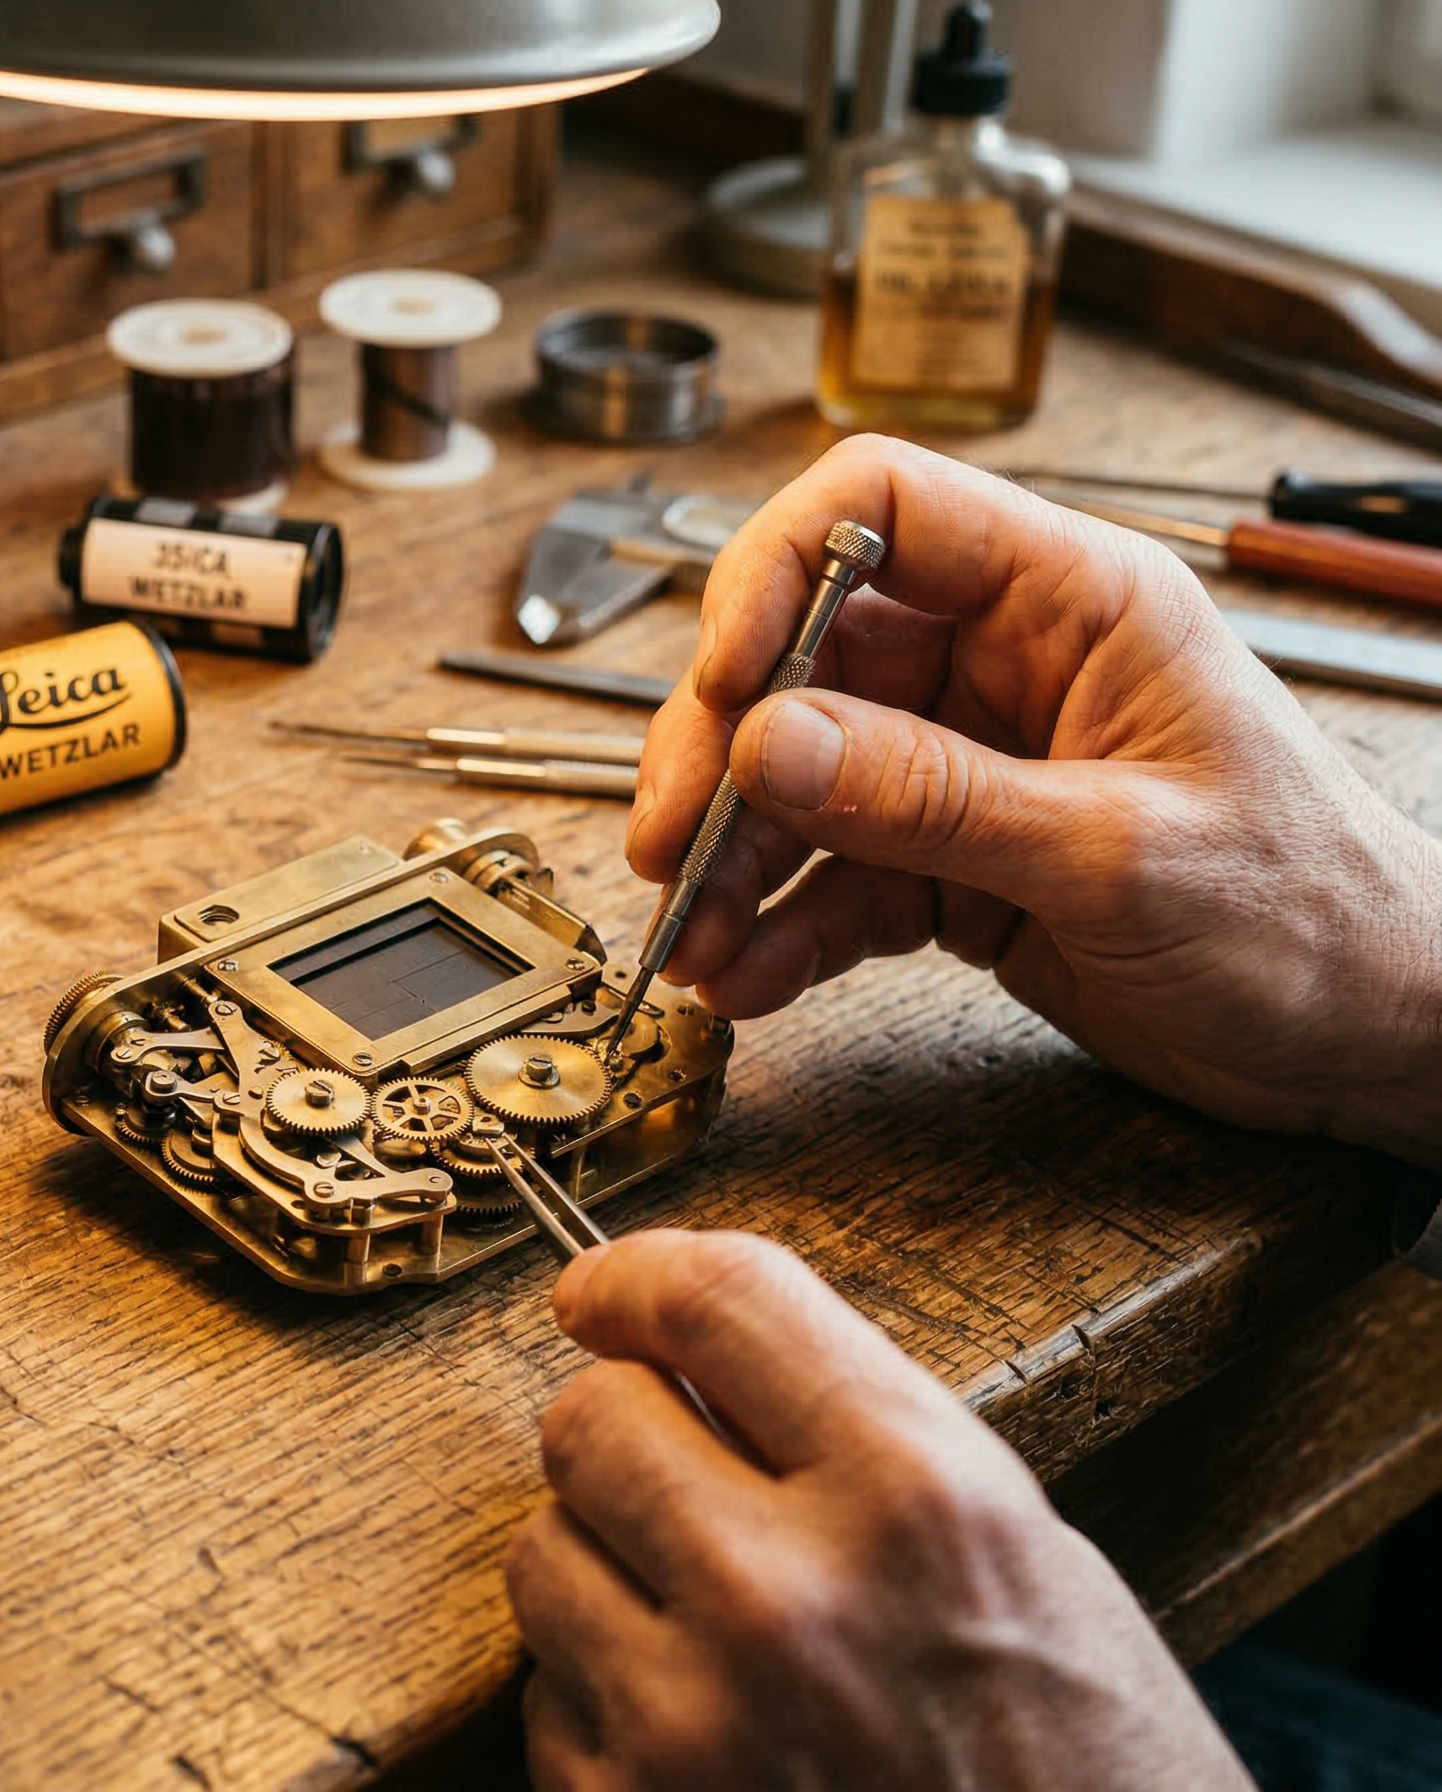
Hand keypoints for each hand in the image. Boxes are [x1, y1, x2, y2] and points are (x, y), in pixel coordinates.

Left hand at [508, 1230, 1250, 1791]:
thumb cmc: (1091, 1771)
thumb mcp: (1025, 1557)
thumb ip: (860, 1438)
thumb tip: (691, 1348)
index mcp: (919, 1497)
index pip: (716, 1299)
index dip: (636, 1274)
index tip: (606, 1290)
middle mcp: (791, 1597)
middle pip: (587, 1419)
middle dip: (621, 1430)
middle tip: (674, 1472)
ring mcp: (697, 1724)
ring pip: (539, 1552)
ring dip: (601, 1565)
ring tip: (702, 1618)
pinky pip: (546, 1698)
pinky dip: (601, 1701)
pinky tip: (701, 1730)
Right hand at [627, 435, 1441, 1167]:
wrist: (1376, 1040)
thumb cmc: (1316, 915)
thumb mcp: (1120, 852)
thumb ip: (935, 796)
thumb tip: (766, 743)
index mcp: (1072, 603)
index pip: (883, 510)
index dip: (778, 572)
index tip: (726, 677)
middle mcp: (1005, 667)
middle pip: (806, 661)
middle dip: (720, 754)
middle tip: (670, 839)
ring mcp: (971, 767)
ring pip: (799, 782)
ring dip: (732, 861)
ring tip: (692, 941)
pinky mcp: (955, 864)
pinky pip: (834, 879)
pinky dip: (778, 930)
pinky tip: (745, 977)